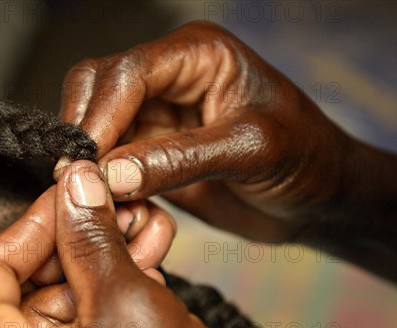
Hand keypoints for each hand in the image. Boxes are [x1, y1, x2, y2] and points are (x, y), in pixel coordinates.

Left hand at [0, 161, 250, 327]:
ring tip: (143, 228)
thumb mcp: (129, 305)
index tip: (72, 195)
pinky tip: (143, 261)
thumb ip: (92, 238)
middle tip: (114, 208)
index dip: (32, 222)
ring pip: (56, 298)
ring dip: (100, 258)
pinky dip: (106, 291)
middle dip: (76, 237)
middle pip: (21, 280)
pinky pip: (76, 324)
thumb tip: (75, 187)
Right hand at [58, 21, 396, 276]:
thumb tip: (109, 175)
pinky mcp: (152, 150)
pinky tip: (111, 204)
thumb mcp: (250, 151)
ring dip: (90, 162)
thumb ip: (179, 160)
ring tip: (93, 198)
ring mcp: (158, 114)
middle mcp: (170, 78)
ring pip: (97, 126)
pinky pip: (110, 160)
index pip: (127, 73)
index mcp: (197, 55)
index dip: (99, 116)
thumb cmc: (307, 157)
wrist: (321, 196)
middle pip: (97, 89)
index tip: (82, 161)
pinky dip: (103, 183)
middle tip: (75, 179)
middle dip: (84, 133)